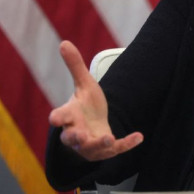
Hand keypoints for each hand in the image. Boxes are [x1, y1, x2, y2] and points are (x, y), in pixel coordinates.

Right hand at [48, 41, 142, 160]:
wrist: (94, 126)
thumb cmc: (85, 105)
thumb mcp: (84, 84)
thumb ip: (75, 66)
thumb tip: (64, 42)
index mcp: (69, 115)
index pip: (59, 117)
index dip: (57, 118)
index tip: (54, 119)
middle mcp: (76, 133)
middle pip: (71, 138)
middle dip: (75, 137)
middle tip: (79, 136)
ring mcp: (89, 145)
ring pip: (91, 148)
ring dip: (99, 144)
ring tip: (108, 139)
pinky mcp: (105, 151)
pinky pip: (116, 150)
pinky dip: (127, 144)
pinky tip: (140, 136)